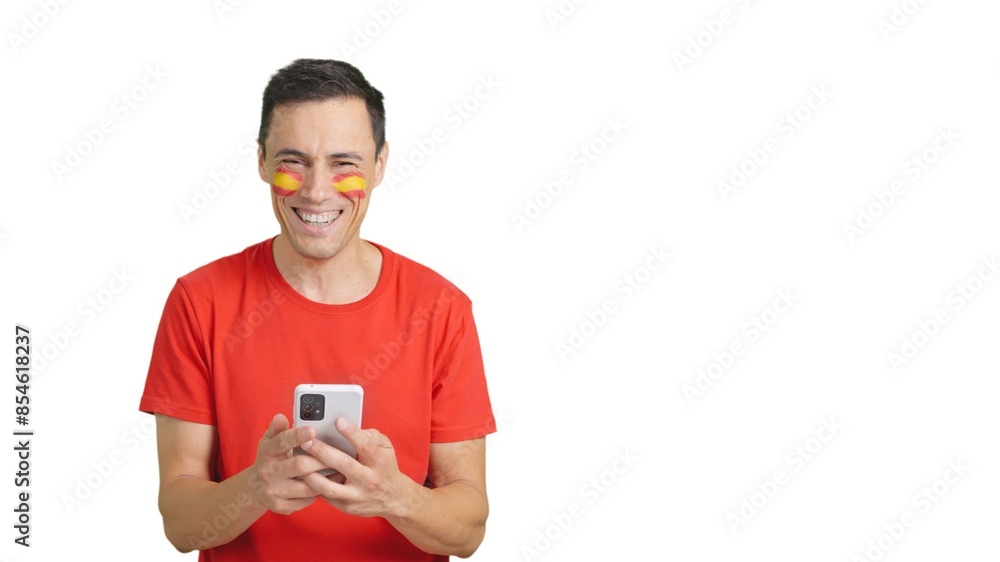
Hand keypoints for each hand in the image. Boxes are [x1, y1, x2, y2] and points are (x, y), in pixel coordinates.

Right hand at [247, 414, 329, 513]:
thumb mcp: (269, 442)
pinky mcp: (280, 506)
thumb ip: (277, 429)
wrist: (255, 489)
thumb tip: (280, 417)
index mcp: (267, 452)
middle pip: (300, 465)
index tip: (313, 430)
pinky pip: (306, 500)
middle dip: (321, 460)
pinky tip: (327, 486)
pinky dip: (318, 493)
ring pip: (307, 486)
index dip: (297, 436)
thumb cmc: (270, 459)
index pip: (282, 442)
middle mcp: (268, 472)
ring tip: (339, 471)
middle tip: (338, 455)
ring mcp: (273, 491)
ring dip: (324, 479)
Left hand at [300, 417, 414, 517]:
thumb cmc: (385, 466)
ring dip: (312, 474)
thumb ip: (372, 436)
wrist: (393, 498)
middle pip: (344, 464)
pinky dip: (313, 485)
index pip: (365, 446)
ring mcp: (357, 495)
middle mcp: (369, 479)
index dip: (352, 433)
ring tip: (299, 461)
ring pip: (330, 486)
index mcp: (379, 461)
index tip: (337, 421)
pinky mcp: (347, 506)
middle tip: (306, 441)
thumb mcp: (387, 448)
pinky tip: (303, 475)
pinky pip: (327, 496)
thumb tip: (353, 429)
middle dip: (323, 452)